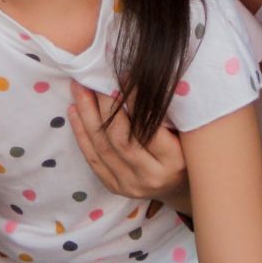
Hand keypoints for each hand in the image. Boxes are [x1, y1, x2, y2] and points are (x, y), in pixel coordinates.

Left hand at [68, 82, 189, 207]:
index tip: (123, 74)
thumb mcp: (187, 131)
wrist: (181, 188)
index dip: (134, 100)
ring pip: (102, 147)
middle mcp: (150, 176)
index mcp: (173, 160)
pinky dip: (81, 134)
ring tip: (78, 88)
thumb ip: (167, 111)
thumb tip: (142, 76)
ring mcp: (130, 184)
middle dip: (103, 105)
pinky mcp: (115, 187)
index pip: (147, 127)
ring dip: (87, 115)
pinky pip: (93, 159)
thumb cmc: (187, 150)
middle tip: (93, 78)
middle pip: (119, 138)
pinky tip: (74, 111)